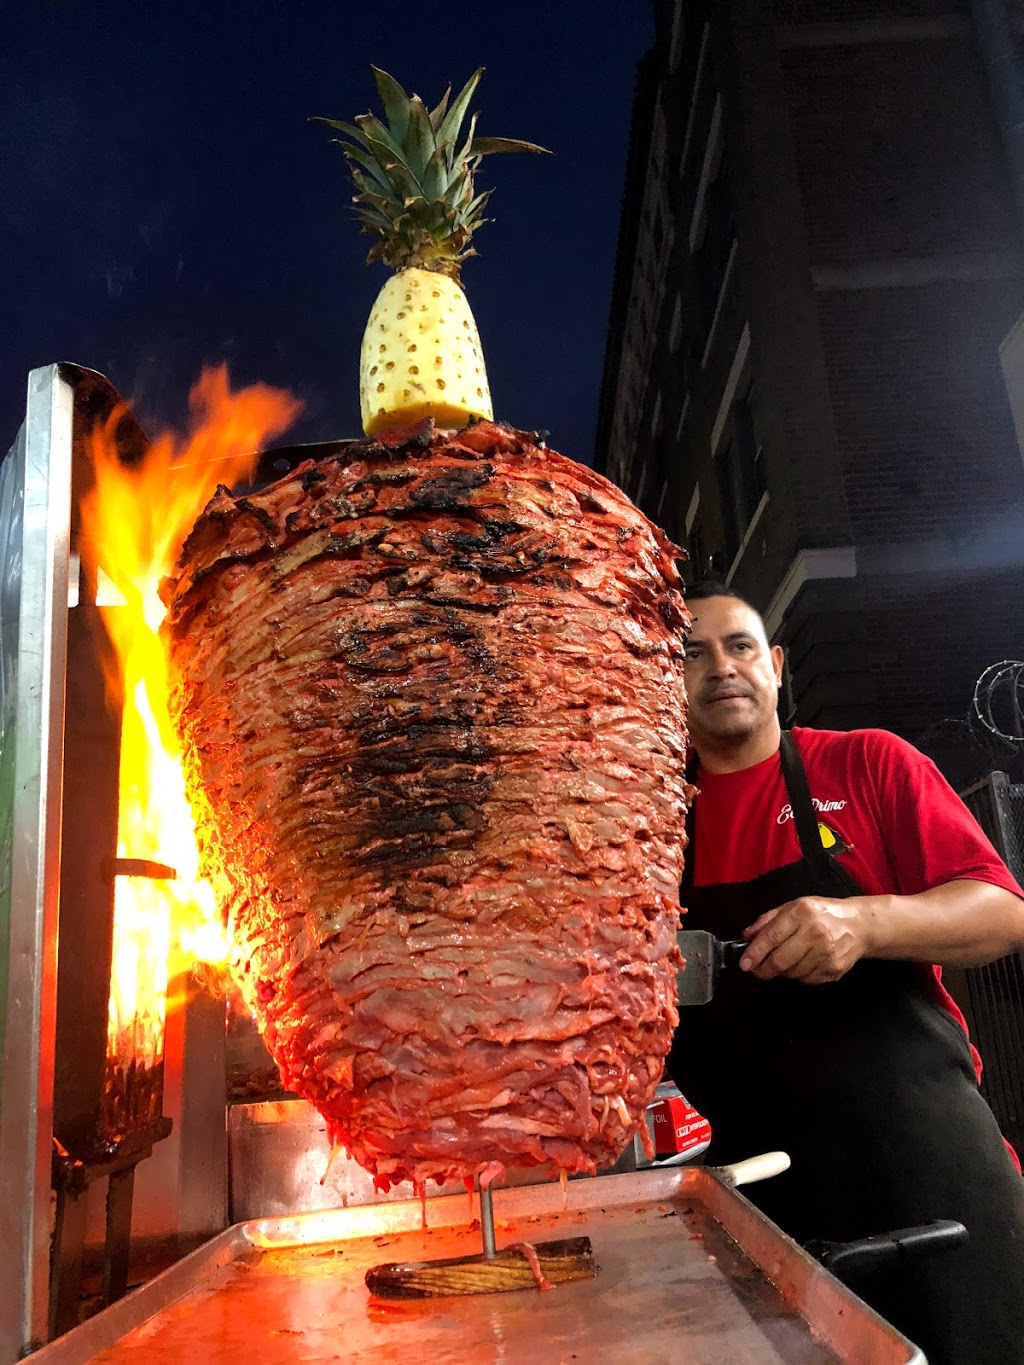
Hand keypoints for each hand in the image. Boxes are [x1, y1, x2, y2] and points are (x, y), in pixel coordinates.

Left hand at [740, 897, 870, 983]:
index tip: (744, 963)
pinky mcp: (834, 969)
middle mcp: (815, 933)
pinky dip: (799, 975)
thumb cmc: (822, 914)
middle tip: (758, 969)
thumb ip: (768, 920)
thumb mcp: (793, 907)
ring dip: (782, 972)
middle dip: (764, 969)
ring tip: (787, 960)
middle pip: (780, 961)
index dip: (755, 953)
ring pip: (792, 974)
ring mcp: (826, 954)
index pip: (772, 937)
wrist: (859, 925)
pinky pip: (806, 980)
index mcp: (801, 913)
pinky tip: (804, 962)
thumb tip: (747, 936)